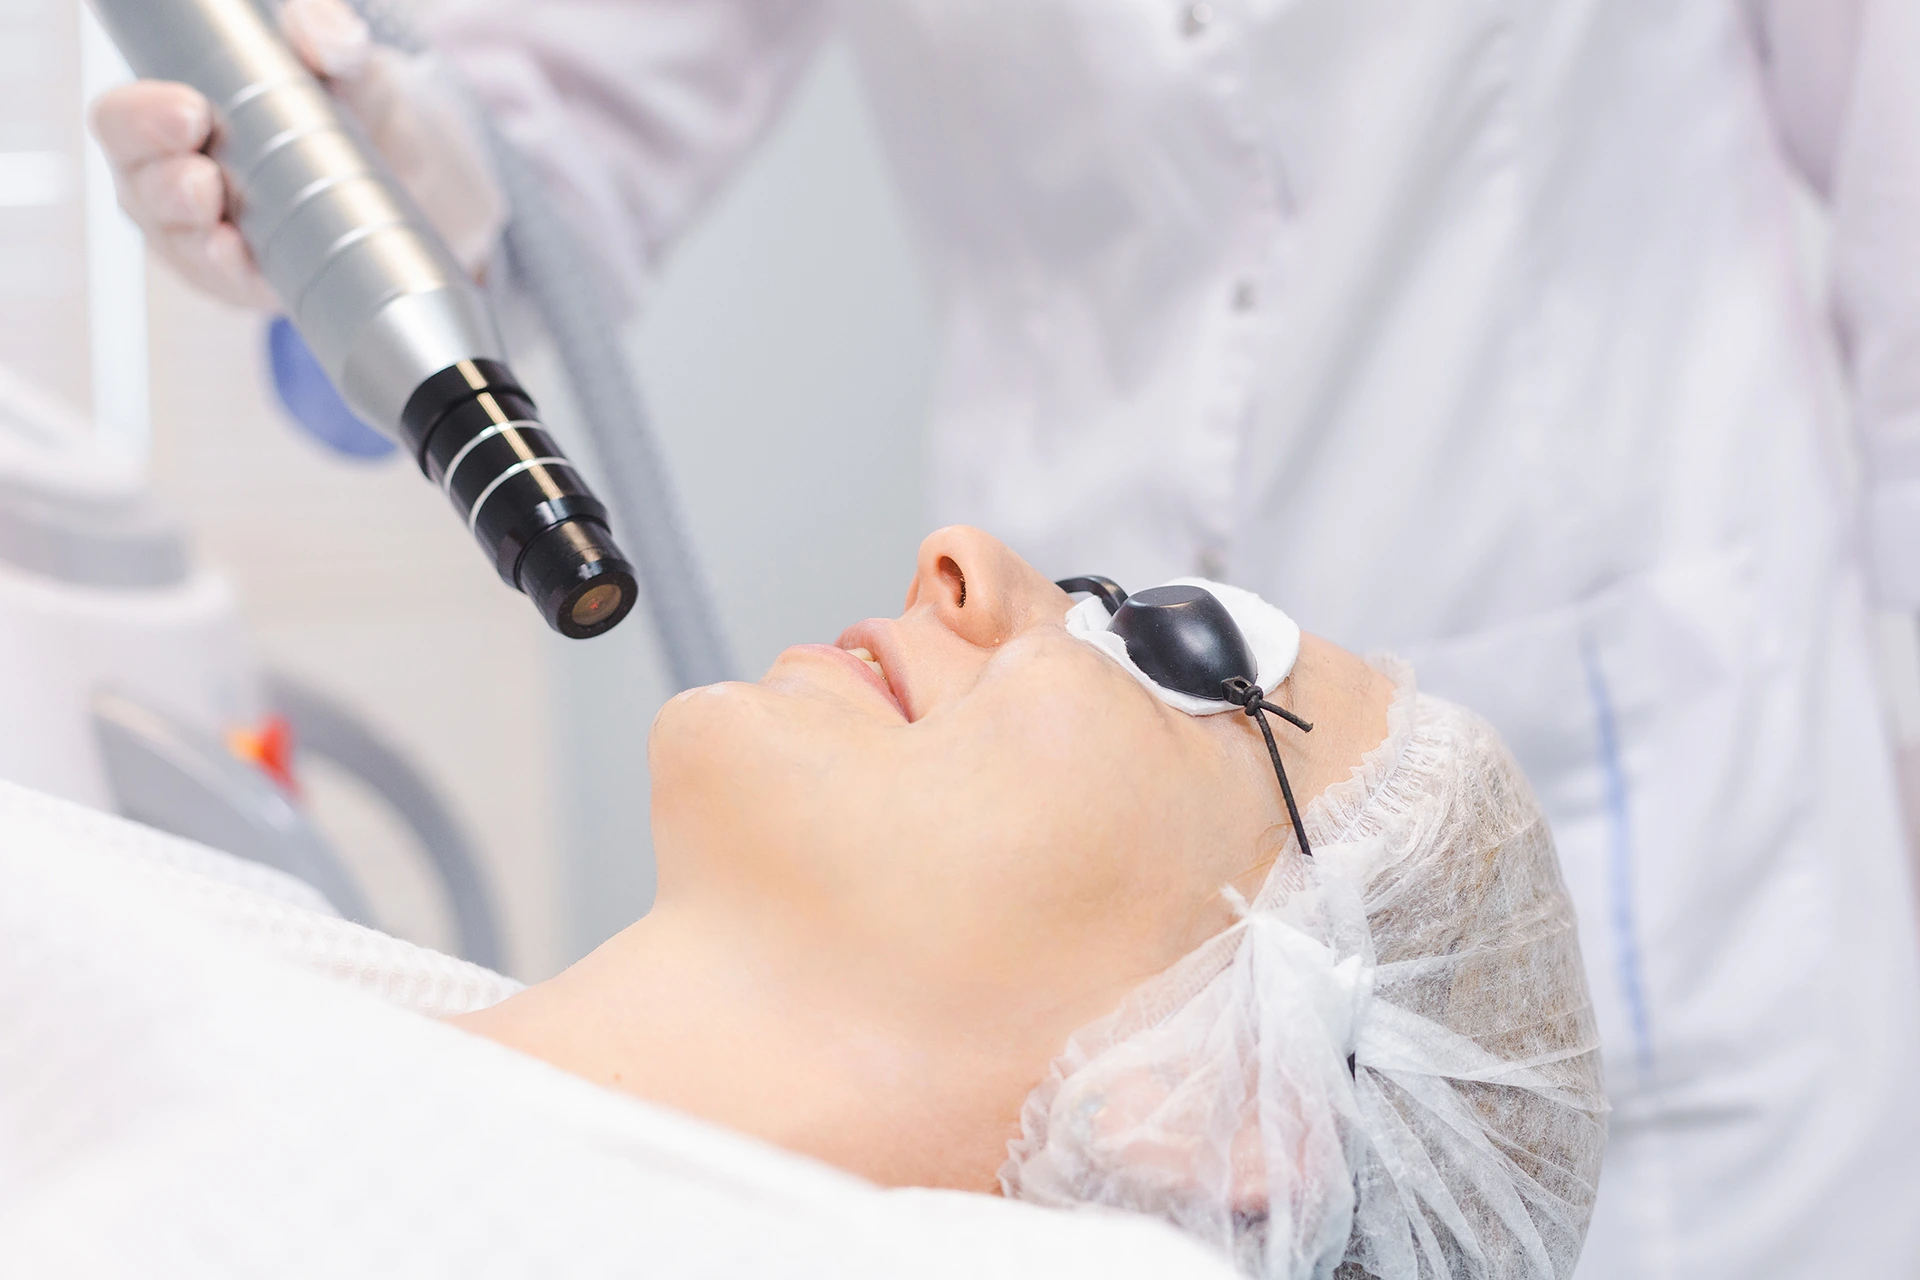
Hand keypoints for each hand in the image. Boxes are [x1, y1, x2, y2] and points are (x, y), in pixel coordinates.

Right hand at [88, 0, 506, 311]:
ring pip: (179, 244)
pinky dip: (235, 279)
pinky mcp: (247, 279)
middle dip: (167, 187)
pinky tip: (245, 268)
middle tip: (204, 180)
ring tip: (223, 234)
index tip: (190, 112)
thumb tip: (325, 34)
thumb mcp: (344, 64)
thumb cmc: (346, 103)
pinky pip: (228, 286)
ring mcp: (206, 235)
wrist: (406, 171)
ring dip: (196, 242)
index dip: (142, 118)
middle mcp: (173, 176)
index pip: (124, 118)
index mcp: (170, 115)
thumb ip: (330, 35)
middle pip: (141, 188)